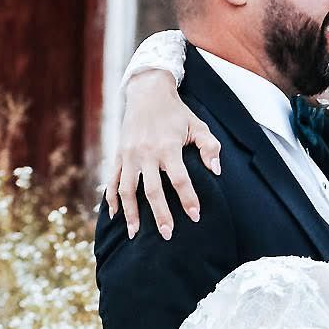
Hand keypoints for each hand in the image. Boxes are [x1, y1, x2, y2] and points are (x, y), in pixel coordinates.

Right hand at [105, 71, 221, 240]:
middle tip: (168, 236)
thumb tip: (217, 171)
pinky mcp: (118, 155)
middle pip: (152, 190)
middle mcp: (146, 153)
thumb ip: (210, 147)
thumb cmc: (177, 113)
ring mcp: (129, 155)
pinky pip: (112, 181)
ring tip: (135, 235)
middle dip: (160, 215)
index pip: (180, 179)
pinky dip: (112, 199)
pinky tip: (115, 216)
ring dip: (131, 214)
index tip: (195, 217)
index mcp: (168, 147)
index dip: (188, 199)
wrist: (147, 92)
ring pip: (128, 190)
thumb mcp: (198, 125)